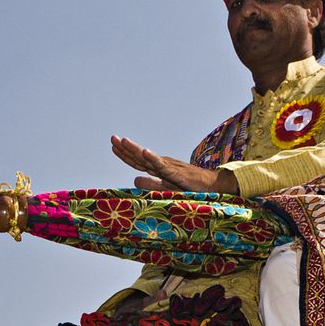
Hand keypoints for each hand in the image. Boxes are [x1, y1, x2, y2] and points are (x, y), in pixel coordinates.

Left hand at [109, 137, 235, 194]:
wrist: (212, 185)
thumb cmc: (190, 186)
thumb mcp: (166, 187)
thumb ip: (150, 184)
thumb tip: (133, 179)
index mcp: (158, 168)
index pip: (138, 161)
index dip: (125, 154)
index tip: (113, 146)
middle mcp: (163, 165)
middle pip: (141, 158)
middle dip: (126, 148)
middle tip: (112, 138)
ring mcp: (170, 168)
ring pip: (150, 159)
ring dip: (136, 150)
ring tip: (124, 142)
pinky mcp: (178, 174)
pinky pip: (164, 167)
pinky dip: (154, 159)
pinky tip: (145, 152)